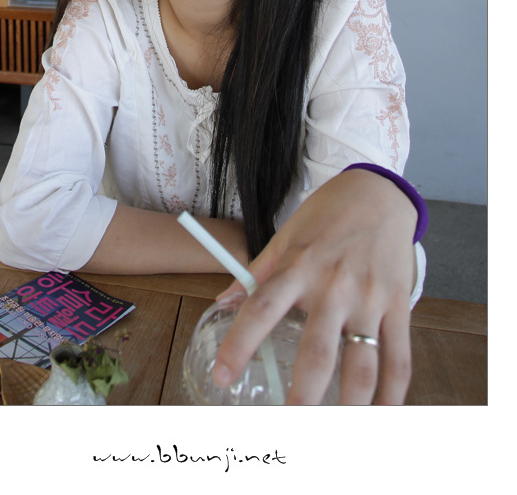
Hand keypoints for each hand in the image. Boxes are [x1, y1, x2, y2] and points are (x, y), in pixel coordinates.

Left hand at [211, 169, 417, 404]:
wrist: (378, 193)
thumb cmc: (327, 216)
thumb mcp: (287, 235)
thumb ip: (259, 272)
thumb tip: (223, 301)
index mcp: (299, 266)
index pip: (262, 308)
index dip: (240, 344)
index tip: (223, 374)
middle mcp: (335, 284)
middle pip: (317, 351)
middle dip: (303, 395)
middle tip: (289, 421)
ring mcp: (370, 297)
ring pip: (362, 364)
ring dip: (349, 405)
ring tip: (334, 428)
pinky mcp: (399, 305)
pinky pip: (398, 358)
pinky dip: (392, 395)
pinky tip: (379, 415)